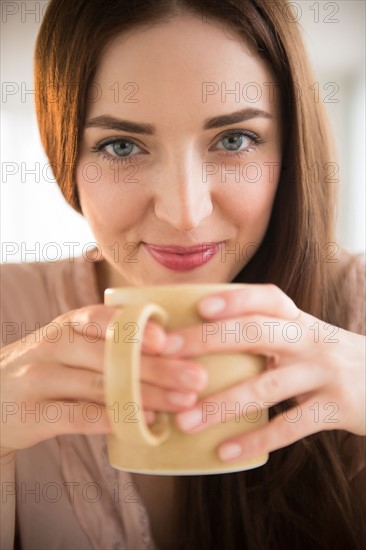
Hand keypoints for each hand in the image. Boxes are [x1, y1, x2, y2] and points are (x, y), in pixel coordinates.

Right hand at [0, 305, 207, 452]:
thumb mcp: (70, 346)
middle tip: (196, 377)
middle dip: (157, 366)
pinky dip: (113, 419)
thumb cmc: (47, 370)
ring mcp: (38, 377)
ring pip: (99, 384)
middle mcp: (52, 345)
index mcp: (68, 325)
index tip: (170, 340)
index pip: (103, 318)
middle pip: (110, 354)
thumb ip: (107, 345)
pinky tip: (142, 424)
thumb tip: (171, 353)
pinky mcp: (31, 413)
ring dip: (145, 395)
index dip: (137, 328)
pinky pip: (78, 416)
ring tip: (182, 402)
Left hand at [160, 284, 365, 461]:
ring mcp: (326, 373)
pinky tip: (225, 452)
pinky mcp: (338, 409)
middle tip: (167, 353)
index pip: (267, 298)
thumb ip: (268, 335)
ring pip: (266, 386)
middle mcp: (312, 340)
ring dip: (220, 404)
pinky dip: (256, 439)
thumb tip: (204, 342)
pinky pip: (290, 427)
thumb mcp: (306, 339)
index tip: (199, 307)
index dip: (234, 299)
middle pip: (256, 332)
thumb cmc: (329, 361)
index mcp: (301, 320)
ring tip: (184, 420)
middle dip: (207, 340)